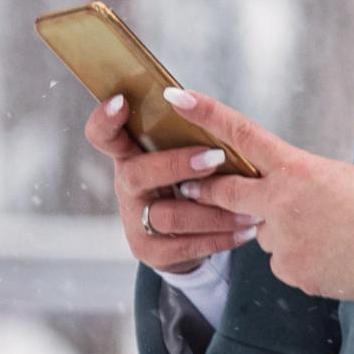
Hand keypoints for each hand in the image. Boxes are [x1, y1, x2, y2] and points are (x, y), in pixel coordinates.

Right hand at [88, 93, 259, 275]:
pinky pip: (187, 246)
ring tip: (250, 209)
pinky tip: (245, 232)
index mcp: (130, 155)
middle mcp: (126, 186)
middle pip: (138, 173)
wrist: (182, 239)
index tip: (122, 102)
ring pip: (169, 216)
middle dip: (177, 164)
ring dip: (214, 212)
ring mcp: (134, 221)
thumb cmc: (187, 182)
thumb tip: (212, 110)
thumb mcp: (181, 156)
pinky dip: (221, 238)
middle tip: (216, 157)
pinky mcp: (150, 251)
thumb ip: (186, 137)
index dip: (106, 120)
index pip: (103, 135)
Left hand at [174, 89, 353, 303]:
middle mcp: (280, 202)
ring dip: (284, 233)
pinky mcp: (288, 270)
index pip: (242, 134)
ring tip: (327, 234)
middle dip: (206, 191)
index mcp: (295, 168)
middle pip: (226, 193)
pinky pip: (284, 262)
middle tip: (190, 187)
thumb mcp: (335, 176)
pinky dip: (301, 259)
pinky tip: (330, 257)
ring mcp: (281, 239)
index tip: (177, 97)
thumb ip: (296, 181)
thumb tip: (275, 197)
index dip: (207, 114)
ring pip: (264, 234)